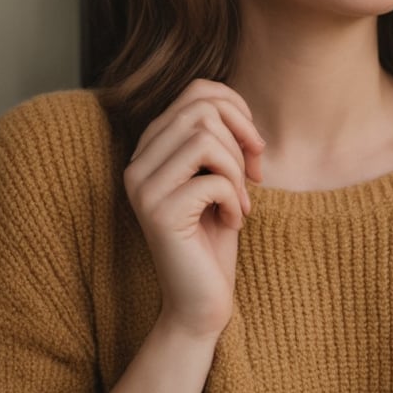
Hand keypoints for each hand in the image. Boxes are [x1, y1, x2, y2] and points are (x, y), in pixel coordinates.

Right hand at [124, 79, 264, 339]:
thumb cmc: (215, 236)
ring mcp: (143, 187)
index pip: (196, 91)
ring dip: (237, 170)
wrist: (201, 301)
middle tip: (253, 176)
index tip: (254, 148)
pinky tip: (231, 223)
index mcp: (151, 147)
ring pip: (206, 138)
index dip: (237, 109)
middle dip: (241, 138)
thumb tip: (234, 104)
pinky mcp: (158, 212)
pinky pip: (213, 180)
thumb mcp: (220, 175)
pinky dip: (235, 199)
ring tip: (239, 202)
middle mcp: (138, 162)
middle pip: (201, 109)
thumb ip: (218, 137)